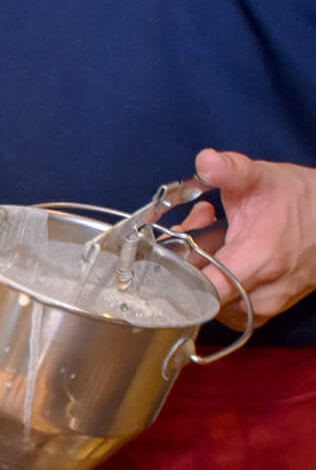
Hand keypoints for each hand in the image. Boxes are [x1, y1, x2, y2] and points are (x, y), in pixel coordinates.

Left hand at [187, 148, 315, 328]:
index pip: (201, 292)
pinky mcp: (267, 309)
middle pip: (198, 294)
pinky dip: (218, 282)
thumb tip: (205, 160)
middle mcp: (262, 293)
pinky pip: (229, 305)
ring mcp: (267, 306)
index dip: (174, 276)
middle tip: (193, 231)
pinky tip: (225, 255)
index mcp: (258, 261)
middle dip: (185, 264)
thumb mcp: (263, 177)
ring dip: (202, 271)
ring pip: (212, 301)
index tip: (168, 250)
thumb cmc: (302, 199)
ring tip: (213, 238)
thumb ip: (231, 170)